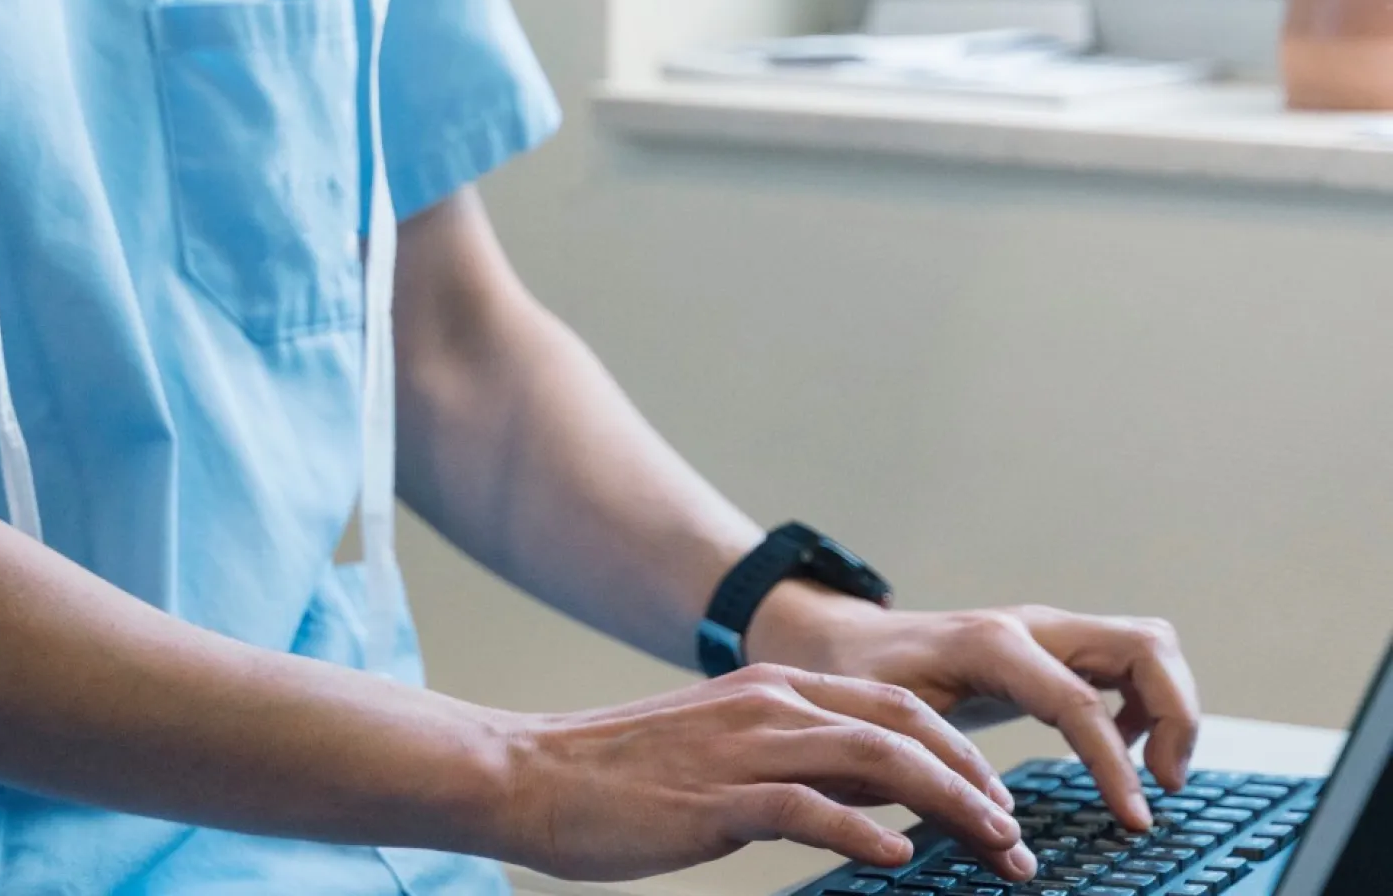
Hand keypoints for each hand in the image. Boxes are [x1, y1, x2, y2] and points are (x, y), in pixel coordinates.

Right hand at [495, 665, 1036, 883]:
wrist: (532, 774)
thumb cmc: (624, 775)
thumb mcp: (724, 750)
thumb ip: (800, 762)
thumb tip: (881, 804)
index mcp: (774, 688)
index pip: (895, 706)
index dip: (959, 750)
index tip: (998, 801)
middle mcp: (770, 703)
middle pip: (903, 726)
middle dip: (973, 777)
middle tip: (1016, 834)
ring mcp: (744, 746)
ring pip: (875, 759)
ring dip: (947, 804)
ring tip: (994, 847)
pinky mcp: (715, 798)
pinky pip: (807, 809)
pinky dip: (863, 833)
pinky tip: (899, 862)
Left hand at [749, 588, 1200, 831]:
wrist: (839, 642)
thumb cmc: (859, 682)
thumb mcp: (888, 726)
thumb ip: (940, 775)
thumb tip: (1000, 837)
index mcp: (991, 645)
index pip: (1081, 701)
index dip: (1116, 765)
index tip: (1134, 820)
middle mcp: (1030, 625)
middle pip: (1147, 646)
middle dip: (1176, 716)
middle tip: (1163, 785)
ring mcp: (1046, 630)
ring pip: (1148, 646)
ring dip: (1167, 707)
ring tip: (1147, 772)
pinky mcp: (1052, 645)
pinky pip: (1127, 661)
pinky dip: (1142, 704)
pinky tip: (1112, 749)